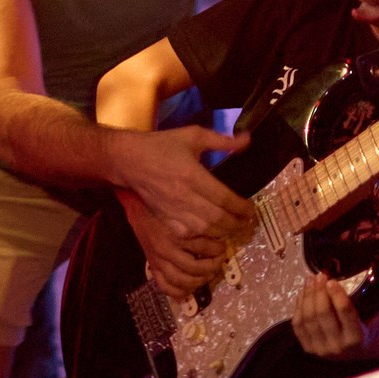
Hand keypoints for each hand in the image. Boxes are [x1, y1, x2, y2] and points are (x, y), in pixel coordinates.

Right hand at [110, 125, 255, 292]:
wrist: (127, 161)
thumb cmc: (160, 146)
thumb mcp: (192, 135)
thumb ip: (221, 140)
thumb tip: (247, 140)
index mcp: (191, 175)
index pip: (224, 198)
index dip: (242, 207)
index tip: (251, 210)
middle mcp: (183, 197)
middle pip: (217, 219)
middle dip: (235, 224)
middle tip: (246, 224)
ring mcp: (172, 213)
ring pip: (204, 233)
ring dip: (222, 235)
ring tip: (232, 232)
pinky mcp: (163, 222)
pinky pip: (187, 239)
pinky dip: (202, 242)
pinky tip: (210, 240)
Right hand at [116, 187, 228, 298]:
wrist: (137, 202)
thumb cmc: (165, 200)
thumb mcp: (186, 203)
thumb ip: (203, 215)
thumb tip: (229, 219)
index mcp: (178, 232)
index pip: (206, 247)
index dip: (220, 247)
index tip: (226, 243)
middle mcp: (167, 248)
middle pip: (196, 267)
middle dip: (213, 264)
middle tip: (220, 257)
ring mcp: (158, 259)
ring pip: (182, 279)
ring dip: (200, 279)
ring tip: (210, 271)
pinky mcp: (152, 265)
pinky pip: (166, 285)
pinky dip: (180, 291)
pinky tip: (191, 286)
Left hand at [292, 272, 370, 358]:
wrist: (361, 349)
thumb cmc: (372, 323)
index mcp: (358, 338)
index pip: (345, 313)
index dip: (337, 295)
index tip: (332, 279)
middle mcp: (339, 347)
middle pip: (323, 314)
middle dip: (319, 292)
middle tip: (320, 276)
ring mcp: (322, 350)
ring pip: (309, 319)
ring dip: (307, 296)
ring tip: (310, 280)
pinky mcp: (309, 348)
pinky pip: (298, 325)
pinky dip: (299, 306)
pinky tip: (303, 292)